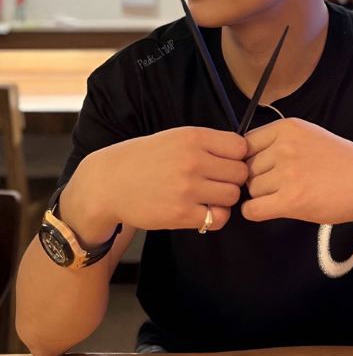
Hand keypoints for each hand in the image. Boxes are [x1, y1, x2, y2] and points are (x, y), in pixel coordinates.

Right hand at [65, 127, 248, 238]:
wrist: (109, 183)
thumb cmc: (144, 159)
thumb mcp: (174, 138)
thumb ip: (205, 143)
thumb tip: (241, 153)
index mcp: (192, 137)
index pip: (240, 146)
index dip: (237, 156)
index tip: (226, 162)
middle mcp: (193, 161)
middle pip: (240, 172)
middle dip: (233, 178)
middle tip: (217, 181)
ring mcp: (188, 188)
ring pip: (232, 195)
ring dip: (224, 198)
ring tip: (208, 196)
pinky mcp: (181, 213)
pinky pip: (218, 218)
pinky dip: (215, 216)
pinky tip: (202, 210)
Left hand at [242, 117, 352, 225]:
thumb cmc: (340, 162)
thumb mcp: (309, 136)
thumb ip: (280, 141)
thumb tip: (243, 156)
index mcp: (287, 127)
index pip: (245, 144)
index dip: (250, 159)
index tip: (263, 169)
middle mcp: (284, 147)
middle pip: (247, 168)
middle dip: (257, 179)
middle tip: (279, 185)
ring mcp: (288, 173)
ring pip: (252, 189)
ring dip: (262, 196)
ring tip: (286, 195)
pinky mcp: (292, 200)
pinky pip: (253, 209)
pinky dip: (254, 212)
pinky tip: (267, 210)